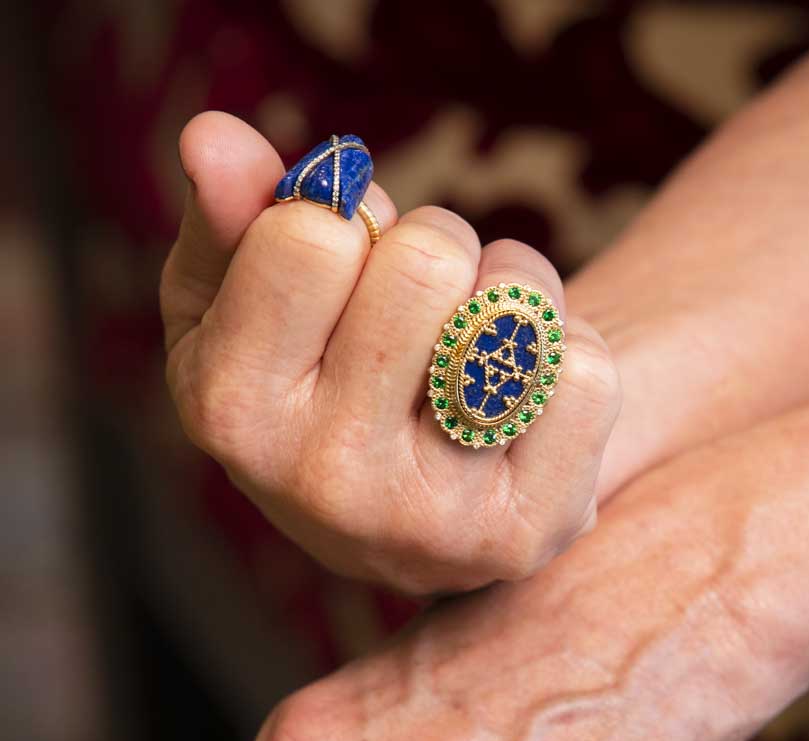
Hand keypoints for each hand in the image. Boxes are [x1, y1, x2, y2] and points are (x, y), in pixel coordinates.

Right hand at [161, 112, 620, 594]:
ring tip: (479, 344)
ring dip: (510, 293)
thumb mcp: (246, 308)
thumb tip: (217, 137)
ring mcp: (433, 517)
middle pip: (429, 259)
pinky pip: (584, 372)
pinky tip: (529, 398)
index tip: (354, 262)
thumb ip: (229, 222)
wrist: (419, 505)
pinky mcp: (529, 529)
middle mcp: (326, 478)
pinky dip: (568, 353)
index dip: (353, 220)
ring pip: (515, 309)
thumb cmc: (328, 385)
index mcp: (234, 411)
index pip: (318, 233)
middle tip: (429, 303)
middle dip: (439, 249)